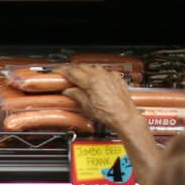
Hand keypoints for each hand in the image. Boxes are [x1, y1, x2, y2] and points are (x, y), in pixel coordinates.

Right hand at [60, 63, 161, 182]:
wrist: (126, 117)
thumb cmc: (110, 114)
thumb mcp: (87, 107)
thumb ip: (77, 95)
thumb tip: (69, 91)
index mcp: (91, 81)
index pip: (73, 71)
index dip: (63, 71)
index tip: (58, 72)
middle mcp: (101, 75)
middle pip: (82, 67)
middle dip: (73, 69)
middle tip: (66, 74)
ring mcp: (110, 76)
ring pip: (94, 67)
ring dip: (85, 70)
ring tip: (80, 77)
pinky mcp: (117, 79)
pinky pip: (104, 72)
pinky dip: (97, 74)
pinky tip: (96, 80)